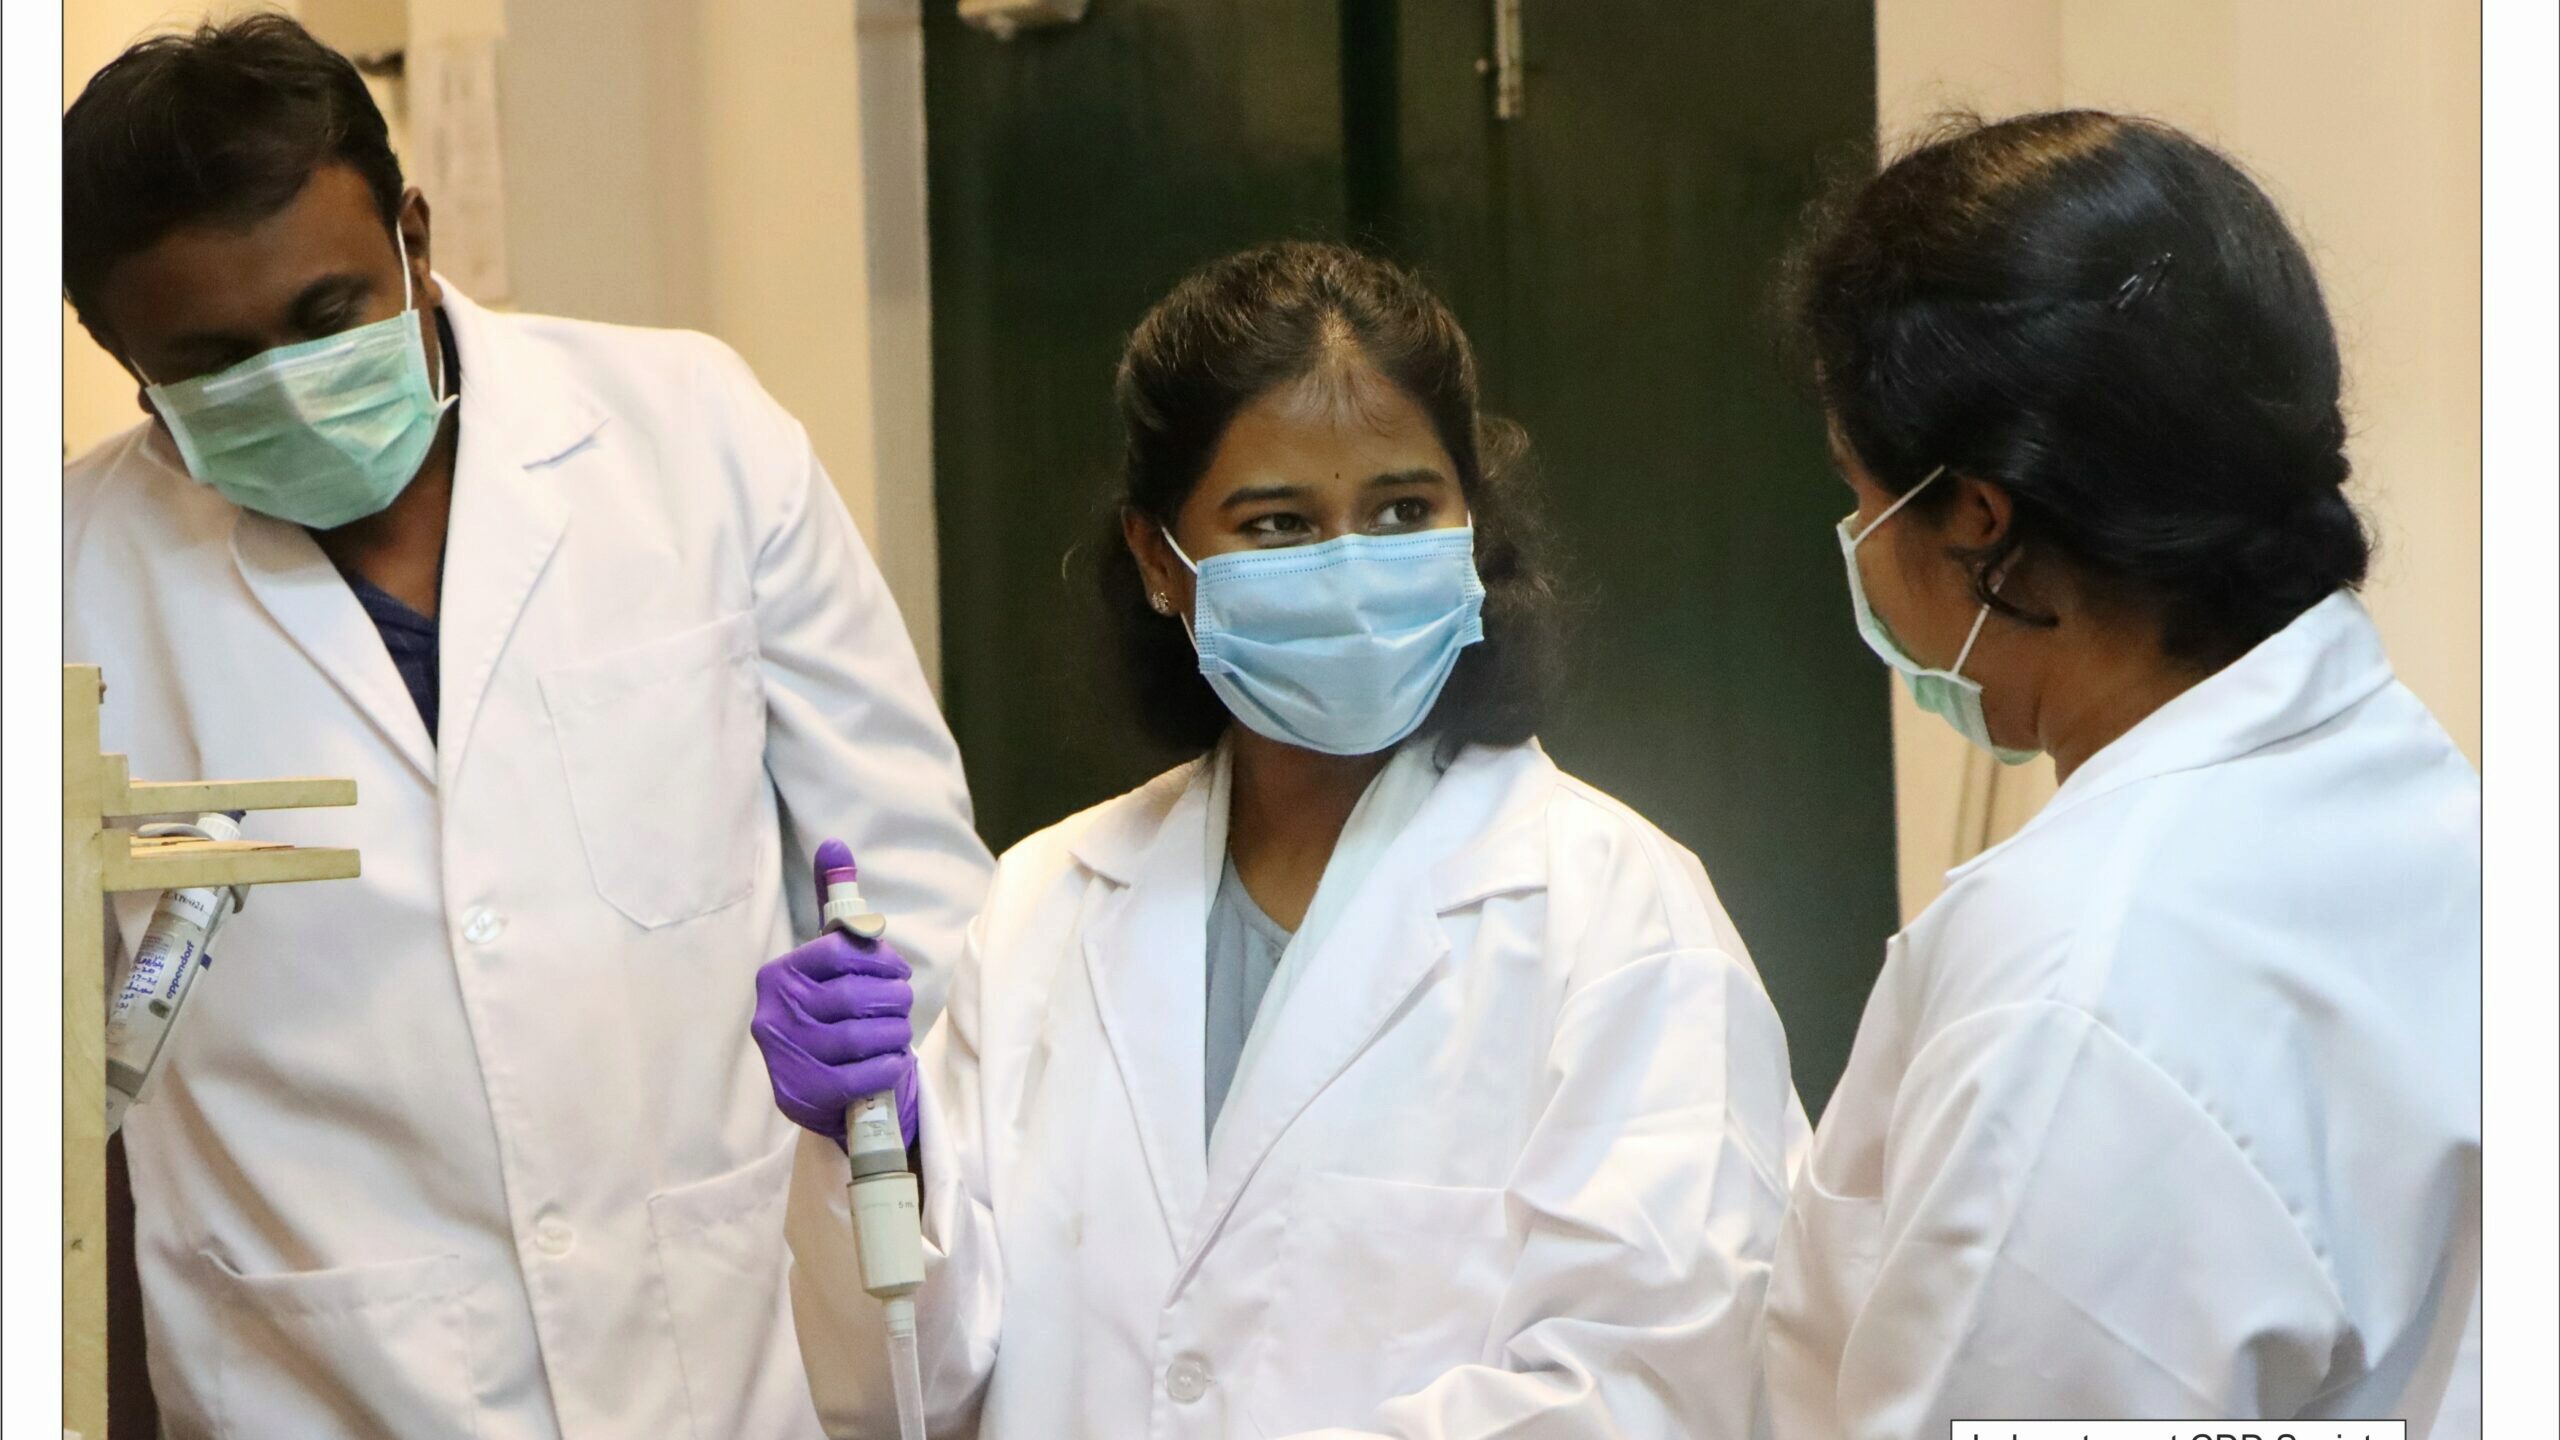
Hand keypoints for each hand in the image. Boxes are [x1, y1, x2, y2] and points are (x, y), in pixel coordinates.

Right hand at [751, 841, 919, 1147]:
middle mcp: (775, 1012)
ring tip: (896, 1033)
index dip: (881, 960)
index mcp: (779, 973)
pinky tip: (890, 1060)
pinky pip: (862, 1074)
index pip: (840, 951)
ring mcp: (787, 1054)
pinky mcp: (804, 1091)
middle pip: (855, 994)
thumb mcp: (828, 960)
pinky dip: (888, 1065)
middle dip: (894, 998)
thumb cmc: (829, 1012)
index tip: (896, 972)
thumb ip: (836, 906)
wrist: (816, 1087)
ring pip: (863, 1034)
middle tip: (902, 1005)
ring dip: (894, 1033)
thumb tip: (835, 843)